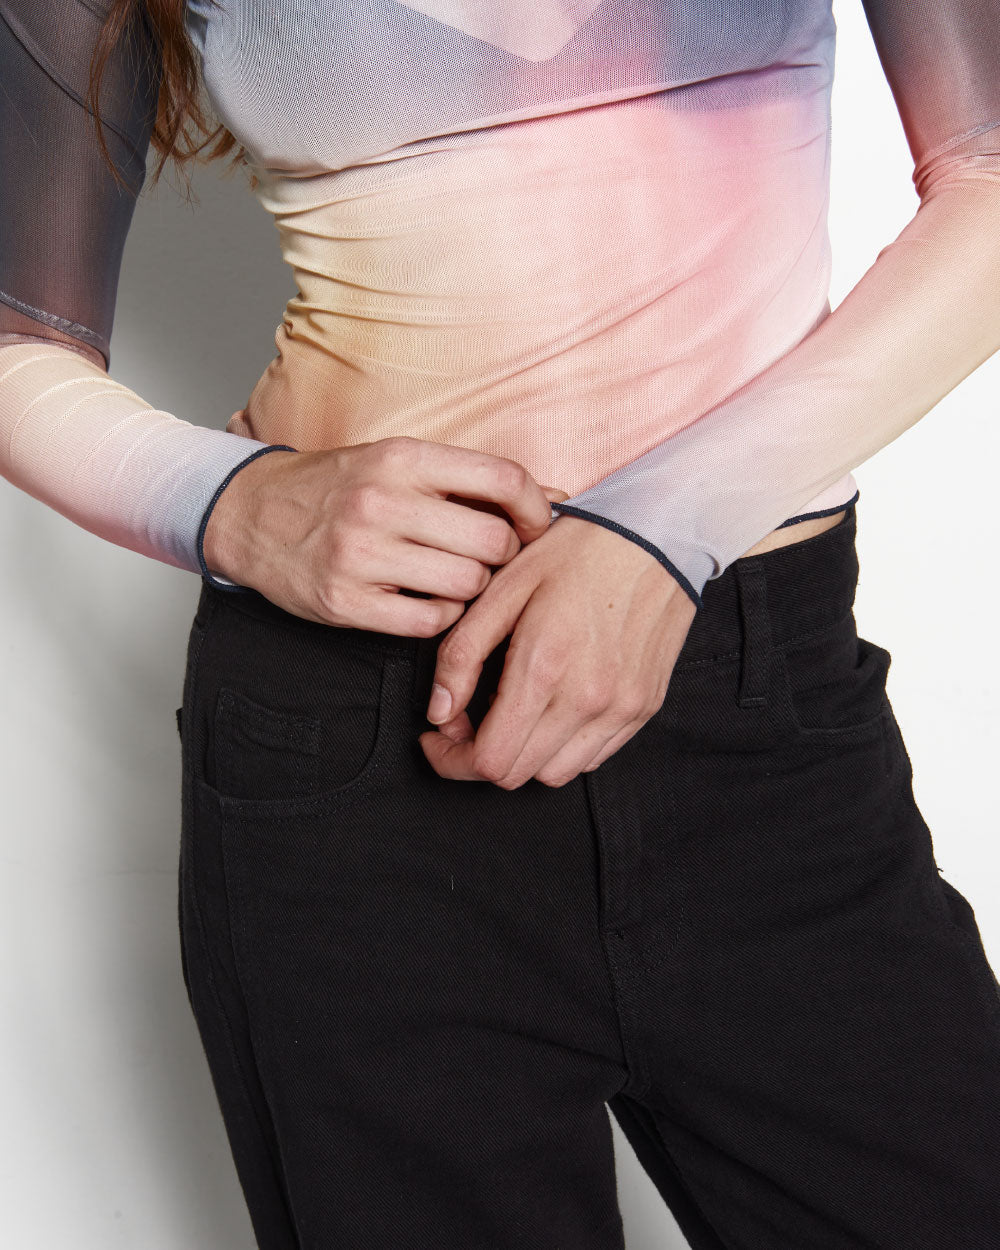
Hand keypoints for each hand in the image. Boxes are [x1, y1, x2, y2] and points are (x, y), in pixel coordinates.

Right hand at [202, 433, 565, 635]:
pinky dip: (442, 617)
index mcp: (401, 458)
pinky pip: (430, 622)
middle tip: (487, 557)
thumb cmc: (339, 488)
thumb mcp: (398, 462)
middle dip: (503, 555)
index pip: (502, 478)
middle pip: (492, 540)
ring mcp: (360, 554)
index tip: (535, 525)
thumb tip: (556, 497)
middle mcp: (381, 501)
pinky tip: (427, 600)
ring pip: (467, 585)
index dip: (535, 507)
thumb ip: (470, 479)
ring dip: (474, 589)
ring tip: (454, 578)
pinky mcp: (345, 602)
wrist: (252, 514)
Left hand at [418, 515, 697, 787]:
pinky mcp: (645, 706)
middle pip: (519, 775)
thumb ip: (462, 654)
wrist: (657, 533)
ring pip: (557, 774)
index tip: (438, 737)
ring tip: (511, 711)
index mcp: (545, 667)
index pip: (491, 761)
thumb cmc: (576, 550)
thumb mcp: (503, 588)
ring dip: (524, 754)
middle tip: (467, 719)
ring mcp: (622, 708)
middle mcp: (588, 699)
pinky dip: (563, 746)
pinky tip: (552, 707)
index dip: (452, 760)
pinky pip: (594, 756)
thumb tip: (439, 711)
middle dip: (481, 756)